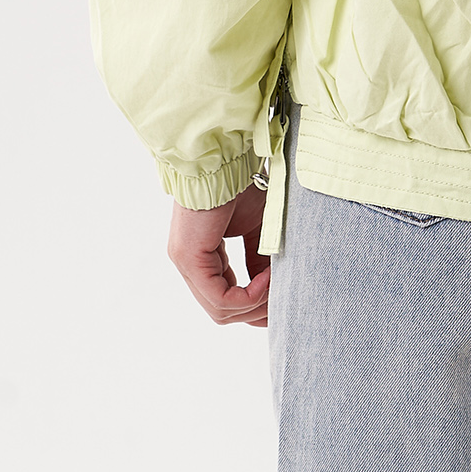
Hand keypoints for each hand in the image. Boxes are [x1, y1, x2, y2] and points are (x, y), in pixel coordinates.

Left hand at [167, 183, 270, 326]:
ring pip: (220, 309)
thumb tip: (271, 287)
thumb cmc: (240, 184)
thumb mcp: (256, 230)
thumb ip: (259, 259)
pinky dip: (248, 296)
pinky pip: (220, 297)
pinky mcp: (189, 258)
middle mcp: (189, 264)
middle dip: (256, 312)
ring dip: (255, 304)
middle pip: (222, 311)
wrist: (226, 159)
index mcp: (202, 256)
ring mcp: (186, 262)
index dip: (253, 307)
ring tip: (280, 288)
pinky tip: (268, 282)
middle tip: (284, 305)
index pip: (224, 298)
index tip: (280, 306)